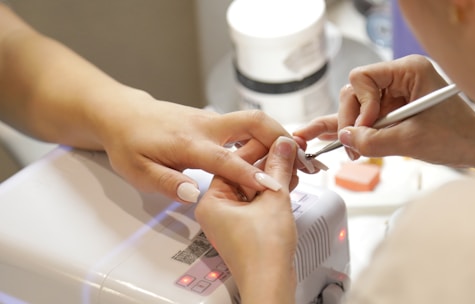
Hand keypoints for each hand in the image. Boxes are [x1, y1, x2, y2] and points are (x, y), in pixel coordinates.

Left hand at [96, 94, 291, 202]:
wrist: (123, 114)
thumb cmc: (130, 143)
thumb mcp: (138, 171)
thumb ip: (166, 183)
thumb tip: (193, 193)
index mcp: (188, 143)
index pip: (227, 159)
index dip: (252, 174)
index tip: (275, 186)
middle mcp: (206, 126)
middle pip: (253, 122)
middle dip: (281, 137)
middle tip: (302, 158)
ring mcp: (212, 120)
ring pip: (253, 120)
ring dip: (278, 136)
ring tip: (297, 158)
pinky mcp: (214, 121)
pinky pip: (246, 125)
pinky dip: (265, 136)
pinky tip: (273, 153)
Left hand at [195, 136, 297, 303]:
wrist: (270, 284)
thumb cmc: (262, 252)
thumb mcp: (274, 199)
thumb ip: (278, 168)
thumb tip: (282, 146)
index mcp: (211, 201)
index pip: (232, 162)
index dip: (258, 148)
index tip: (276, 139)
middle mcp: (216, 209)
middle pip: (242, 174)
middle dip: (268, 163)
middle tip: (286, 151)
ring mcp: (230, 220)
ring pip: (251, 188)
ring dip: (272, 177)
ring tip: (292, 165)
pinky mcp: (244, 228)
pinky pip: (256, 201)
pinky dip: (271, 192)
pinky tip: (288, 182)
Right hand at [294, 55, 474, 168]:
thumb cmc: (456, 138)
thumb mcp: (410, 141)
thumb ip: (373, 140)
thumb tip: (344, 137)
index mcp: (409, 70)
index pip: (363, 77)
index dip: (359, 104)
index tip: (367, 127)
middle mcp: (400, 77)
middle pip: (356, 91)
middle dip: (352, 119)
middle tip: (353, 145)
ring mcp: (395, 93)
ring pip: (357, 105)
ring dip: (353, 128)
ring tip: (352, 150)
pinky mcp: (394, 109)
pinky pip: (367, 116)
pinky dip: (355, 128)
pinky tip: (332, 137)